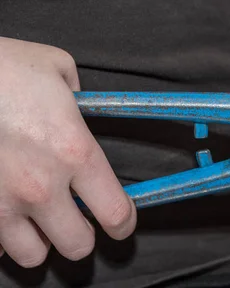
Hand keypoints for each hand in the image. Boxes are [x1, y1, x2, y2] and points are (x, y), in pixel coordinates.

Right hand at [0, 37, 135, 266]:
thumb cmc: (3, 67)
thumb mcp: (57, 68)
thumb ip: (78, 97)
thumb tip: (79, 106)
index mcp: (74, 151)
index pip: (115, 212)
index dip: (124, 223)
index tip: (122, 221)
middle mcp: (41, 186)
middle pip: (77, 245)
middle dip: (82, 234)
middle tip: (77, 219)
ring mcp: (1, 202)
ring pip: (33, 255)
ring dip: (41, 240)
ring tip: (39, 219)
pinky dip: (2, 236)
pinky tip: (6, 211)